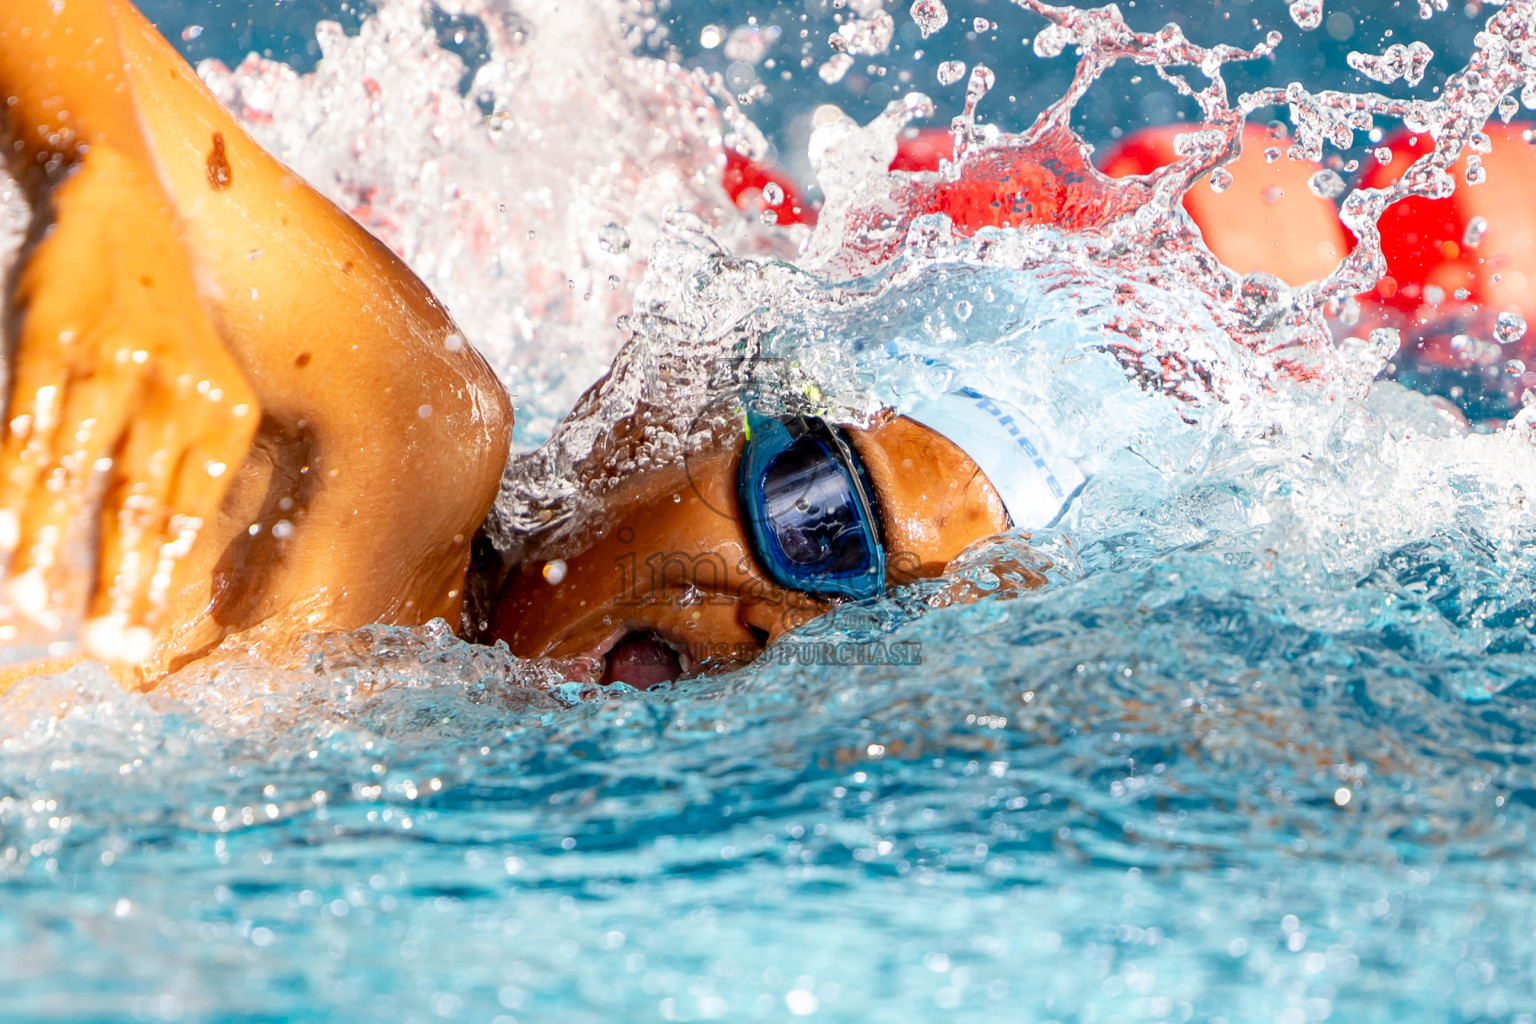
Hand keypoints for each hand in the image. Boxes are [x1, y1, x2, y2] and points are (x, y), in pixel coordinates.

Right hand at [0, 143, 258, 661]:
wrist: (121, 205)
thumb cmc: (159, 321)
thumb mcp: (200, 386)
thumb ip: (186, 461)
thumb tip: (160, 555)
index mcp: (224, 416)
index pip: (192, 519)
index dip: (160, 583)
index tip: (140, 647)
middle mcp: (179, 393)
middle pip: (145, 508)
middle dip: (121, 585)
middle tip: (106, 651)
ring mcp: (114, 363)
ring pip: (77, 474)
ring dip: (50, 548)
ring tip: (31, 611)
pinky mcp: (52, 336)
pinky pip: (25, 423)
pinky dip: (11, 486)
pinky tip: (3, 534)